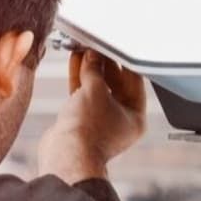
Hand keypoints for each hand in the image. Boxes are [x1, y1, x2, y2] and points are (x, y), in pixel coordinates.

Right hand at [37, 49, 147, 182]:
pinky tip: (75, 62)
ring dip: (90, 69)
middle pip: (115, 84)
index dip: (123, 60)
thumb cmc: (87, 132)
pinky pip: (84, 95)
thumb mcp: (95, 90)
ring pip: (97, 88)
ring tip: (83, 49)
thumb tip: (93, 55)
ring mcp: (100, 121)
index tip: (114, 45)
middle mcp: (120, 120)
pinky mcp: (82, 121)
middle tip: (95, 46)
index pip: (134, 80)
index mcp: (135, 117)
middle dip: (104, 63)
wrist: (64, 155)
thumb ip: (94, 69)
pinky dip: (79, 79)